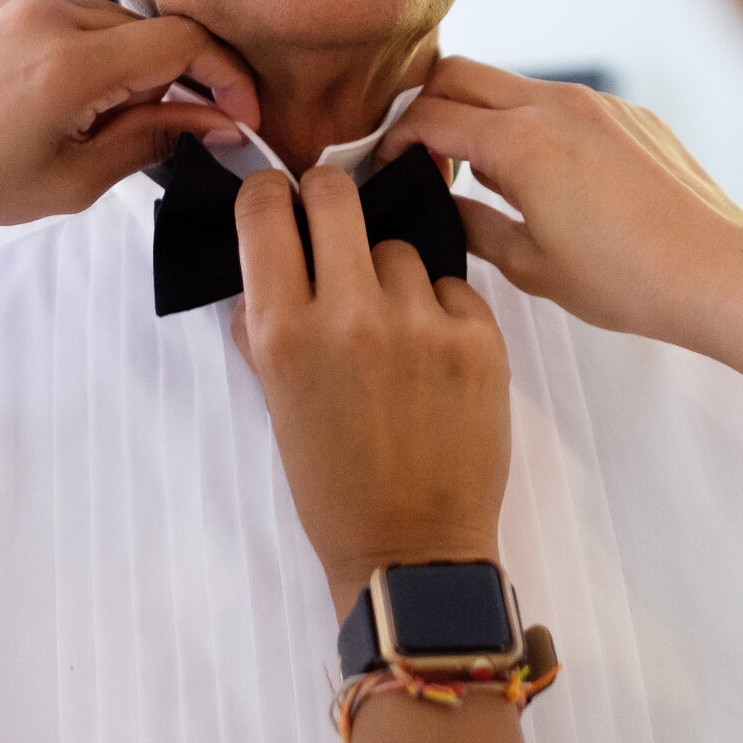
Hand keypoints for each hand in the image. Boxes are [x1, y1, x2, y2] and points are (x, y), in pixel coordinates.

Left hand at [0, 0, 257, 263]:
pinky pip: (68, 4)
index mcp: (65, 67)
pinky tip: (51, 80)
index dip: (223, 73)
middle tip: (164, 124)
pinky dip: (80, 39)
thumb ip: (155, 138)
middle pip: (148, 28)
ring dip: (123, 57)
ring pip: (110, 16)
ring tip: (91, 108)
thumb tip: (218, 119)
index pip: (179, 42)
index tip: (237, 109)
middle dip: (171, 75)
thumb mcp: (76, 180)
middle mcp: (42, 11)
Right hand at [230, 165, 510, 622]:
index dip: (271, 194)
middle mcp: (348, 315)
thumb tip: (265, 253)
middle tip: (335, 228)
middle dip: (330, 200)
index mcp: (283, 332)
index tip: (281, 204)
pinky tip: (434, 359)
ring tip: (393, 332)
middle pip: (336, 193)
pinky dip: (441, 311)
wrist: (412, 549)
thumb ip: (263, 323)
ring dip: (391, 274)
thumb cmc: (332, 482)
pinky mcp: (480, 338)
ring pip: (399, 246)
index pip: (265, 208)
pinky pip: (451, 286)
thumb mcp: (275, 399)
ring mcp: (419, 324)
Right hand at [377, 57, 742, 384]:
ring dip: (483, 112)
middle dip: (429, 106)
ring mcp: (597, 103)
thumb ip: (474, 225)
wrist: (720, 272)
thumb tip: (444, 205)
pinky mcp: (629, 114)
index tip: (388, 165)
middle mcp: (556, 105)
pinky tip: (547, 176)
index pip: (429, 116)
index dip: (395, 139)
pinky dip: (534, 122)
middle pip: (461, 74)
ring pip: (513, 83)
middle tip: (424, 155)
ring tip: (485, 172)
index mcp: (522, 142)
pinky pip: (562, 101)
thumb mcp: (533, 267)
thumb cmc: (629, 280)